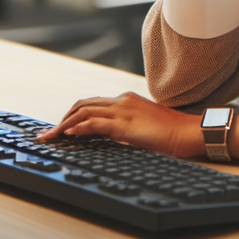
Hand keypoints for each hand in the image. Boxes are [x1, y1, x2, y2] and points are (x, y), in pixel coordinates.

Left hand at [38, 92, 201, 157]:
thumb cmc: (172, 132)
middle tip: (49, 134)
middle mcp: (122, 101)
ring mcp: (122, 111)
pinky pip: (95, 123)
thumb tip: (113, 137)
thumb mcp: (144, 128)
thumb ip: (128, 129)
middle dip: (62, 119)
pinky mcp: (124, 124)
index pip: (93, 104)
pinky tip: (68, 134)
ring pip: (83, 112)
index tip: (61, 128)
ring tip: (50, 137)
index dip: (74, 115)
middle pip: (82, 105)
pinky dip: (78, 127)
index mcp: (127, 101)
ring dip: (63, 125)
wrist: (189, 132)